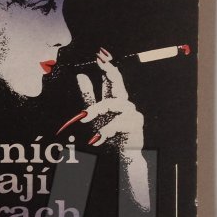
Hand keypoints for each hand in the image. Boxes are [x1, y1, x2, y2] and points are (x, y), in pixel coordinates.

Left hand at [73, 48, 149, 211]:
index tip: (99, 55)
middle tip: (102, 63)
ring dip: (98, 109)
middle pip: (118, 84)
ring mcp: (132, 113)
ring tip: (84, 119)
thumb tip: (80, 75)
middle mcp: (124, 104)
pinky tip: (99, 136)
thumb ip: (88, 96)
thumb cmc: (106, 138)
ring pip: (115, 103)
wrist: (118, 161)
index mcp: (112, 101)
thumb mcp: (92, 115)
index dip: (106, 67)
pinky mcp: (136, 124)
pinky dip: (108, 128)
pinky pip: (121, 121)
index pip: (110, 80)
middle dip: (110, 71)